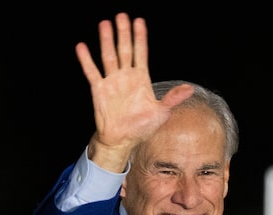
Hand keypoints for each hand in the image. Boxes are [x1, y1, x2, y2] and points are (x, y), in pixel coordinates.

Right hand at [75, 13, 193, 171]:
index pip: (141, 53)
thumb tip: (189, 89)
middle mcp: (126, 76)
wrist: (123, 140)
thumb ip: (173, 98)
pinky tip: (82, 47)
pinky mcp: (99, 90)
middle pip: (125, 50)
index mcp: (141, 79)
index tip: (139, 21)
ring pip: (109, 56)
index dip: (140, 37)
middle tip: (122, 16)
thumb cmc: (142, 127)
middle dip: (124, 33)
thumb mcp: (161, 112)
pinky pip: (92, 72)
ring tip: (105, 24)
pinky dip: (87, 60)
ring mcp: (112, 82)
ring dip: (106, 41)